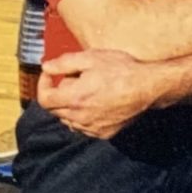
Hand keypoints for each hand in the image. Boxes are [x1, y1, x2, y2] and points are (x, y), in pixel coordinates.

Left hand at [38, 47, 166, 139]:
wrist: (148, 88)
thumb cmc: (122, 70)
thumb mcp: (90, 58)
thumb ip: (64, 63)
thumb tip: (46, 67)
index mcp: (74, 99)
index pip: (44, 100)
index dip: (43, 85)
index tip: (49, 75)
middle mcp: (81, 118)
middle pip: (55, 110)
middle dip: (58, 93)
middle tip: (73, 78)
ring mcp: (93, 128)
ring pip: (68, 120)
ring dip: (69, 106)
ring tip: (86, 91)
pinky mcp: (104, 133)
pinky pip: (84, 127)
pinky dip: (83, 117)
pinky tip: (95, 103)